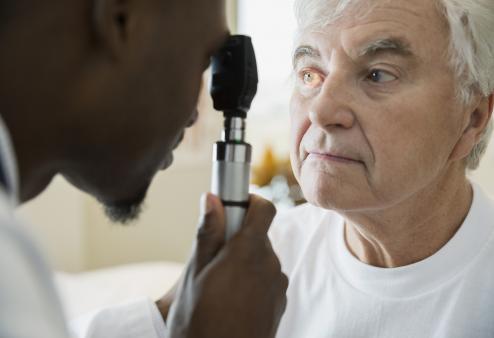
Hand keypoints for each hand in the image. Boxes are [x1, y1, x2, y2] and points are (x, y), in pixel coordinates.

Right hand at [163, 193, 287, 337]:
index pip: (265, 208)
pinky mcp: (279, 303)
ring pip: (262, 258)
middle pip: (259, 235)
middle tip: (212, 256)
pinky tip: (232, 300)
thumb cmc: (199, 323)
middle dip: (237, 237)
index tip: (232, 207)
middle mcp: (270, 265)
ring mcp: (278, 286)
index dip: (249, 201)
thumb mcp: (194, 274)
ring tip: (218, 285)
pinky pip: (267, 278)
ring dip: (244, 261)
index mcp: (249, 252)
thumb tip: (213, 198)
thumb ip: (207, 233)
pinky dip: (253, 280)